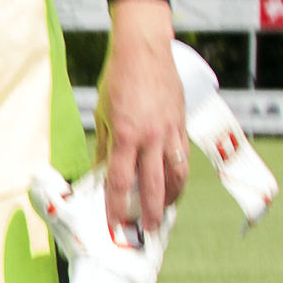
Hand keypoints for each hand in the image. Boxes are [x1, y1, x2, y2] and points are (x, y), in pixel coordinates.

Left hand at [95, 0, 188, 231]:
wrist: (145, 49)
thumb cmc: (118, 78)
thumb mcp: (102, 113)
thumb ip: (103, 145)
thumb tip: (99, 172)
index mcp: (125, 135)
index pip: (118, 180)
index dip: (115, 206)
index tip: (114, 225)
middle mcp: (149, 137)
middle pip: (151, 185)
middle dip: (148, 212)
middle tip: (145, 232)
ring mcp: (169, 132)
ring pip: (175, 175)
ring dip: (170, 198)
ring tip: (163, 213)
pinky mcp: (181, 125)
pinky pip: (183, 158)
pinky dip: (179, 176)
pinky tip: (174, 186)